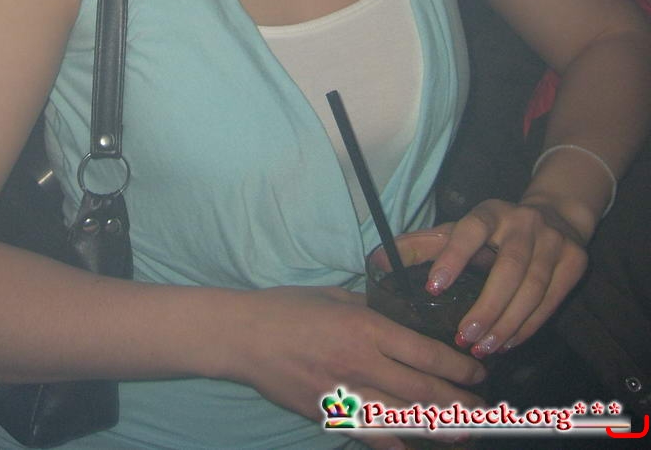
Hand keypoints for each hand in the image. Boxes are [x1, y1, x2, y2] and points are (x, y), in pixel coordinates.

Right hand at [225, 283, 485, 432]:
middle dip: (460, 403)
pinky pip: (371, 437)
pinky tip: (415, 448)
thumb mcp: (335, 295)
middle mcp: (361, 364)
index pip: (424, 353)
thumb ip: (370, 308)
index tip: (478, 371)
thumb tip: (401, 316)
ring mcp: (345, 395)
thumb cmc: (288, 308)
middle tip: (485, 409)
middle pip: (422, 392)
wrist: (244, 336)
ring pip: (403, 421)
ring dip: (440, 430)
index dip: (458, 367)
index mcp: (365, 327)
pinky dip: (398, 445)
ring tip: (467, 434)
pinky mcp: (329, 416)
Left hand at [423, 200, 587, 358]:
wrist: (557, 214)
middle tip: (464, 336)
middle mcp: (523, 222)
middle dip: (487, 306)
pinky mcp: (575, 261)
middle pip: (508, 267)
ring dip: (508, 323)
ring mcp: (553, 241)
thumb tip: (380, 261)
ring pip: (533, 287)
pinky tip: (508, 343)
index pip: (470, 230)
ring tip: (483, 348)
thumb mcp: (460, 228)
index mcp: (490, 212)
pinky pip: (551, 301)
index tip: (433, 287)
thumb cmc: (495, 229)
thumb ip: (422, 245)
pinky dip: (529, 326)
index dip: (453, 257)